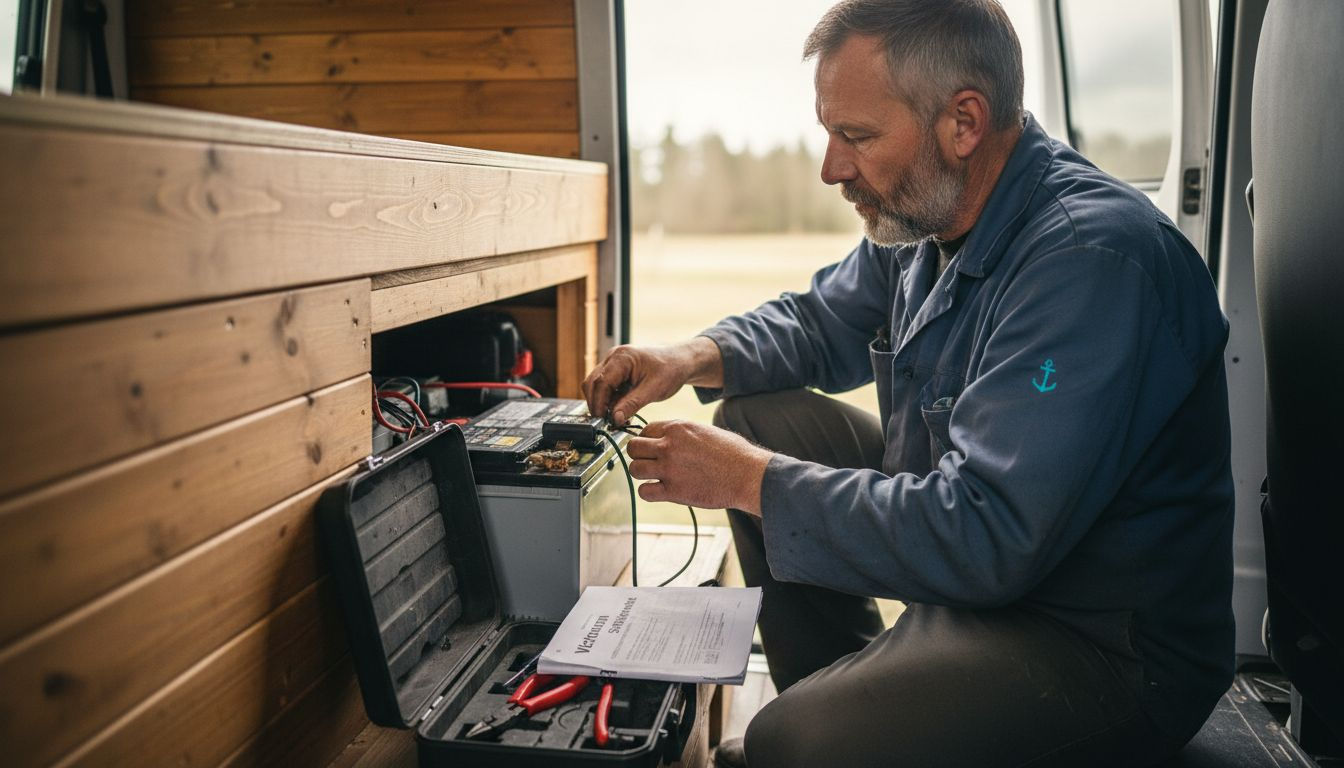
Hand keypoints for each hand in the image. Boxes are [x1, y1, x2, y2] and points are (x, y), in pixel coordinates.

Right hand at [582, 338, 722, 425]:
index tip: (603, 421)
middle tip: (607, 422)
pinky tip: (620, 410)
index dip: (599, 404)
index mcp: (622, 357)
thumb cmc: (670, 370)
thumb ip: (632, 404)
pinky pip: (605, 386)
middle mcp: (613, 357)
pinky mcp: (615, 369)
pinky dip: (609, 399)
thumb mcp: (654, 390)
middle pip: (592, 383)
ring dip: (602, 402)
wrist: (680, 361)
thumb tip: (615, 419)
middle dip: (597, 404)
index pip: (601, 383)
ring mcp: (612, 362)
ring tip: (617, 418)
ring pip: (595, 385)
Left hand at [625, 420, 772, 513]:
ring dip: (642, 474)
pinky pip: (644, 492)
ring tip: (656, 477)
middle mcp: (669, 445)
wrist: (748, 474)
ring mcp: (669, 468)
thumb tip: (669, 438)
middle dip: (639, 455)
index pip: (645, 430)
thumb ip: (682, 434)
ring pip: (635, 469)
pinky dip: (649, 492)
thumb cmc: (733, 453)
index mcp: (678, 428)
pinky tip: (660, 491)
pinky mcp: (673, 491)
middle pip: (634, 448)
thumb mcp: (705, 431)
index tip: (652, 449)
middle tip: (649, 462)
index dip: (647, 440)